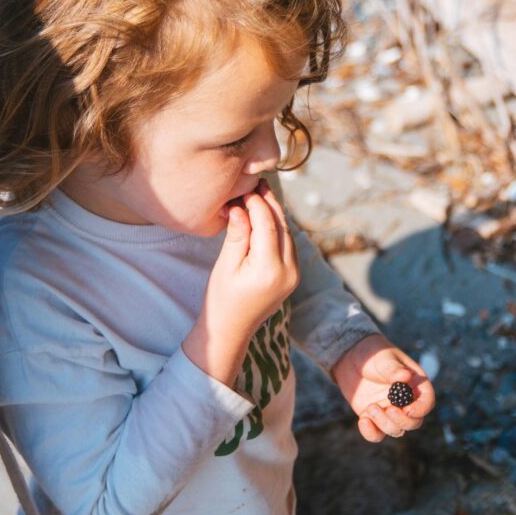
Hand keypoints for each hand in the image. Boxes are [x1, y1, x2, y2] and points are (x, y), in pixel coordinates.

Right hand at [183, 179, 298, 384]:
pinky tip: (264, 217)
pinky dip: (277, 229)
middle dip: (270, 203)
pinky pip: (288, 244)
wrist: (231, 331)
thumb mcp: (225, 266)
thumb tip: (240, 207)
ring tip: (259, 195)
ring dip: (274, 215)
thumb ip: (237, 235)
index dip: (257, 203)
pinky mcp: (293, 276)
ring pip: (288, 234)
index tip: (245, 189)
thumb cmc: (221, 300)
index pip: (267, 225)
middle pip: (282, 226)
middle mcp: (288, 272)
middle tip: (257, 183)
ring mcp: (294, 275)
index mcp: (269, 270)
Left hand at [331, 335, 434, 442]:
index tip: (407, 410)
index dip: (421, 410)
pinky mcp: (374, 418)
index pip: (427, 402)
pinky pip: (377, 434)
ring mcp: (390, 411)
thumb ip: (393, 369)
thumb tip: (405, 376)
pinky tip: (363, 420)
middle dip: (402, 421)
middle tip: (388, 409)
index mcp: (415, 385)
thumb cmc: (373, 353)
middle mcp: (405, 401)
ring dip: (384, 424)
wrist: (351, 358)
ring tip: (370, 407)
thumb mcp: (383, 358)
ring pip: (396, 430)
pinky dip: (371, 433)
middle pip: (414, 422)